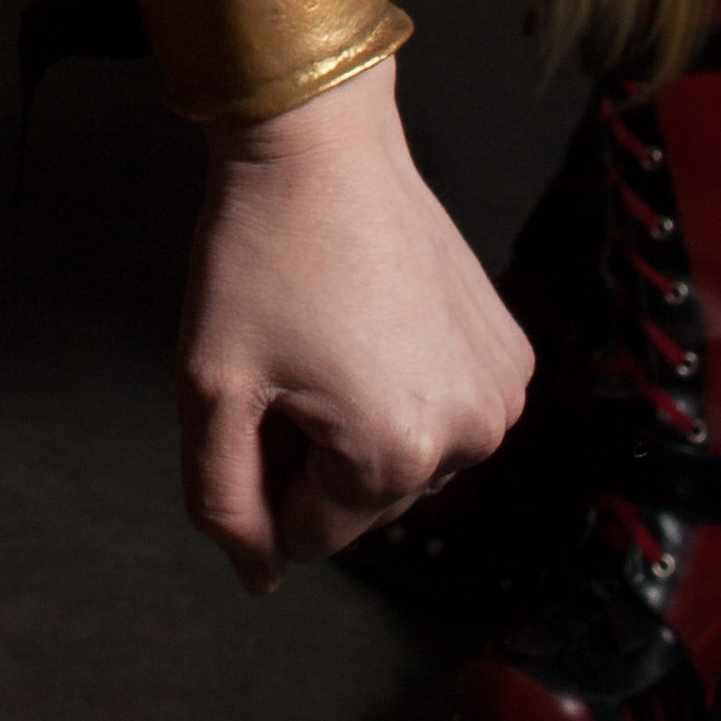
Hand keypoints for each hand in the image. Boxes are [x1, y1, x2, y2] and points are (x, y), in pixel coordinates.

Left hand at [177, 58, 531, 594]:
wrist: (319, 142)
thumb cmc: (257, 254)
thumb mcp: (209, 387)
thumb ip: (222, 501)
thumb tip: (258, 578)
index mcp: (396, 455)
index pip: (308, 534)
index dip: (259, 472)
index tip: (250, 394)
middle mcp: (471, 438)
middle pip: (361, 500)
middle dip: (311, 450)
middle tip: (283, 355)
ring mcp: (501, 395)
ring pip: (403, 457)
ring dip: (358, 421)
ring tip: (326, 332)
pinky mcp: (511, 354)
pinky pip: (443, 407)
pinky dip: (402, 383)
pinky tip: (371, 317)